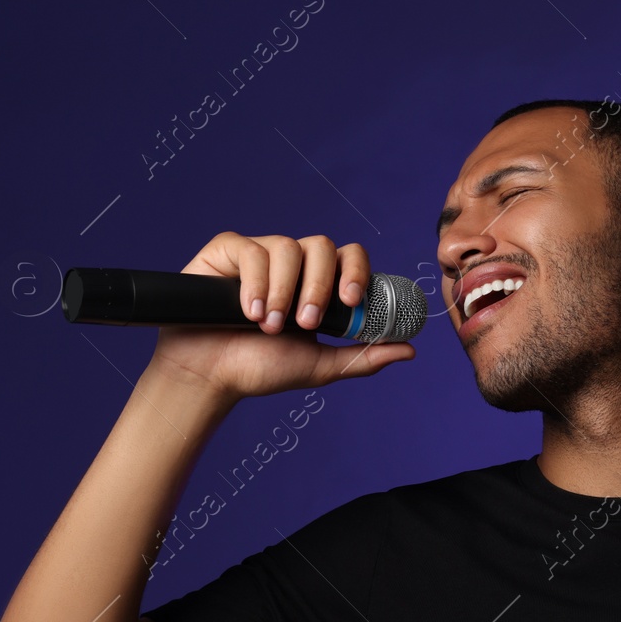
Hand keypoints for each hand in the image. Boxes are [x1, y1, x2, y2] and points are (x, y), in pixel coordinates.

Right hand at [148, 232, 414, 400]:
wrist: (210, 376)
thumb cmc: (260, 368)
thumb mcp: (321, 366)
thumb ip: (364, 357)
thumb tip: (410, 350)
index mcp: (318, 284)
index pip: (349, 257)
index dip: (356, 271)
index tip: (352, 302)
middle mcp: (292, 263)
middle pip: (322, 245)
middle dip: (319, 286)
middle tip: (306, 323)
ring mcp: (260, 254)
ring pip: (288, 246)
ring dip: (284, 291)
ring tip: (269, 326)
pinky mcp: (226, 251)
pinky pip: (251, 250)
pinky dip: (254, 282)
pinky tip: (248, 311)